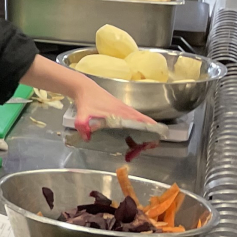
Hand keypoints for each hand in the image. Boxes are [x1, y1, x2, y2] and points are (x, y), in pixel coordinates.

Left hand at [23, 57, 157, 138]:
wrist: (84, 88)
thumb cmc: (86, 100)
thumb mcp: (82, 113)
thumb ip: (82, 124)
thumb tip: (87, 138)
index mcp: (121, 112)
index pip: (141, 121)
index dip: (150, 130)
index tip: (153, 141)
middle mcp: (126, 111)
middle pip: (143, 123)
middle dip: (148, 135)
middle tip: (147, 148)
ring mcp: (124, 109)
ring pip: (139, 122)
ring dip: (142, 132)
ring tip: (140, 146)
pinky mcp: (120, 109)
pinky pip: (133, 120)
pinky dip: (136, 128)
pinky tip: (130, 138)